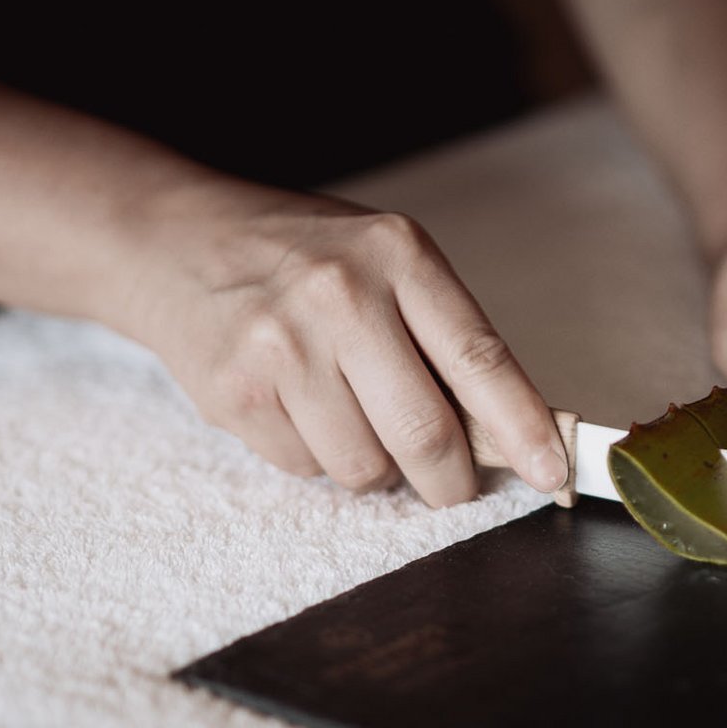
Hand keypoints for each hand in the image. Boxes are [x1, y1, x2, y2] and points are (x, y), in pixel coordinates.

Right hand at [127, 182, 569, 506]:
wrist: (174, 242)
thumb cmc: (301, 257)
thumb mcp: (382, 260)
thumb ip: (442, 335)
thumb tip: (509, 434)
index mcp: (396, 254)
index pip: (478, 358)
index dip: (523, 426)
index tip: (552, 472)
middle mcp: (340, 295)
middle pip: (424, 433)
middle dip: (449, 480)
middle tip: (450, 485)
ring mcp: (281, 345)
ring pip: (363, 467)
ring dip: (370, 466)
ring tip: (347, 414)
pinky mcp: (234, 392)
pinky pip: (304, 469)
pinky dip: (312, 456)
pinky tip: (294, 406)